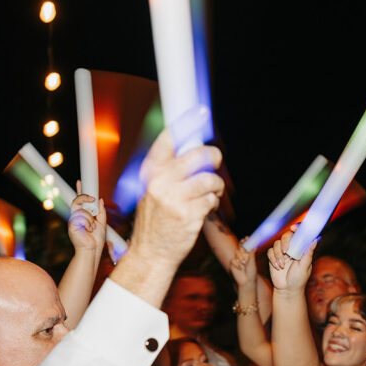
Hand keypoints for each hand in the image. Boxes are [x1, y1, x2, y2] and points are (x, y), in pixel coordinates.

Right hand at [68, 185, 105, 254]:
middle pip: (77, 201)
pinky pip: (81, 218)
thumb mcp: (102, 223)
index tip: (80, 182)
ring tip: (92, 228)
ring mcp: (73, 221)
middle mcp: (76, 217)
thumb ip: (101, 212)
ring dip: (90, 219)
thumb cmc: (96, 240)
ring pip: (82, 211)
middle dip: (84, 197)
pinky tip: (88, 230)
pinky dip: (89, 223)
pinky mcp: (72, 225)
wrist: (92, 251)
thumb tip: (101, 200)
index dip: (79, 191)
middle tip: (92, 198)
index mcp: (83, 216)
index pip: (79, 201)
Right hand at [131, 107, 224, 270]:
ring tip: (210, 192)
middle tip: (214, 161)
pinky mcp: (189, 215)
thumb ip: (169, 170)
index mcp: (151, 172)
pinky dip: (212, 203)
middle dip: (212, 156)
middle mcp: (161, 182)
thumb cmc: (156, 221)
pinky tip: (203, 209)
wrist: (151, 253)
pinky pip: (211, 199)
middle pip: (197, 155)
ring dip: (215, 185)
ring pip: (209, 178)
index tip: (200, 112)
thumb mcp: (153, 190)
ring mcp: (175, 199)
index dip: (186, 123)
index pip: (168, 140)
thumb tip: (194, 147)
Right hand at [229, 243, 256, 287]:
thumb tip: (254, 246)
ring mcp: (237, 260)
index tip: (246, 237)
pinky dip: (237, 264)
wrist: (246, 281)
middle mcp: (242, 256)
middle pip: (240, 248)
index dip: (245, 241)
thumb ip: (252, 254)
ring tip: (243, 264)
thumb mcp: (252, 262)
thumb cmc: (251, 272)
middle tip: (245, 251)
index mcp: (248, 255)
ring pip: (236, 253)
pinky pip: (233, 260)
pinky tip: (239, 268)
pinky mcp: (232, 264)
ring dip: (240, 258)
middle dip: (242, 248)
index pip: (246, 246)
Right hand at [267, 228, 313, 291]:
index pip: (299, 234)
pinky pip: (270, 252)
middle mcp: (291, 248)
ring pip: (276, 244)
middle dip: (285, 242)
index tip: (293, 228)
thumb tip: (315, 239)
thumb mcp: (305, 266)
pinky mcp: (273, 257)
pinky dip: (273, 259)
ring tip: (282, 265)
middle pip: (286, 236)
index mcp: (301, 248)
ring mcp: (281, 252)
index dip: (297, 228)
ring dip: (278, 254)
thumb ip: (308, 253)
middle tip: (286, 251)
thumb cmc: (299, 279)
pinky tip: (277, 267)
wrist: (287, 289)